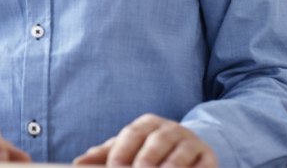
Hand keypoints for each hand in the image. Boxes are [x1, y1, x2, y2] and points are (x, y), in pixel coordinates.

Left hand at [73, 114, 216, 166]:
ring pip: (179, 155)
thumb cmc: (151, 149)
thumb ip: (105, 154)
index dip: (121, 153)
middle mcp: (169, 129)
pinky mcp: (208, 156)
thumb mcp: (129, 147)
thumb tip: (78, 163)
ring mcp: (190, 142)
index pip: (131, 135)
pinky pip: (202, 165)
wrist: (191, 146)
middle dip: (144, 162)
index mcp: (146, 124)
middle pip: (155, 144)